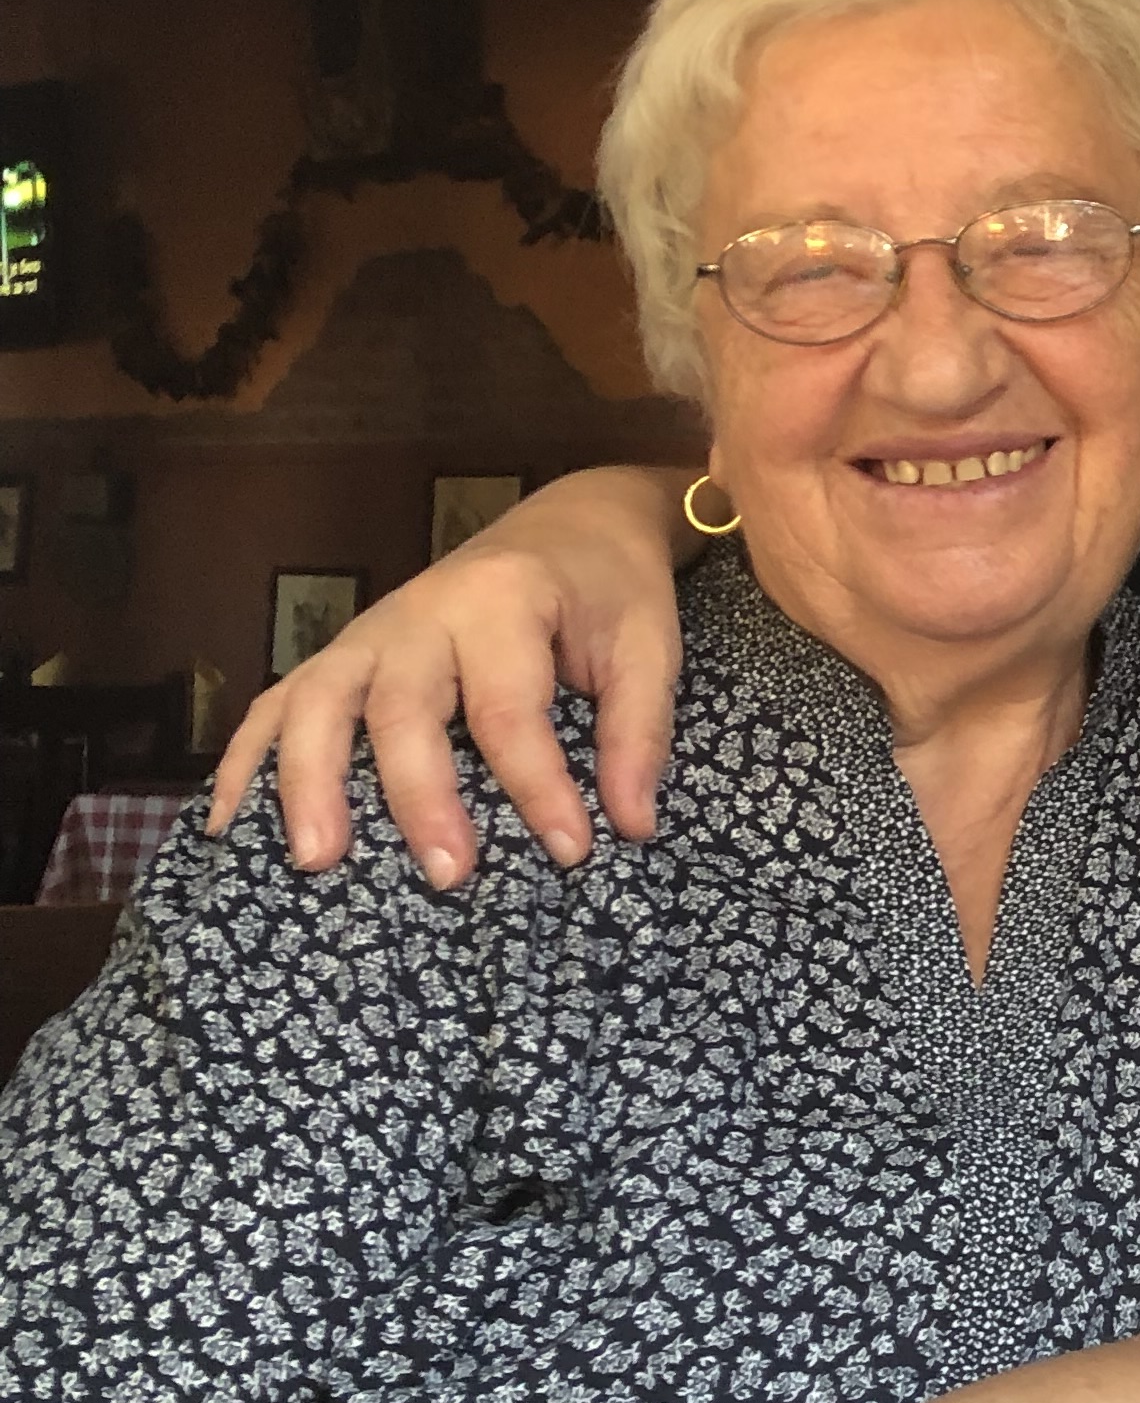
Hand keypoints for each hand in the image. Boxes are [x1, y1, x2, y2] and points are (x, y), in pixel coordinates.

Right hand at [207, 466, 697, 884]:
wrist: (569, 525)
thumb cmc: (609, 592)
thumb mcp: (648, 646)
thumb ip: (638, 732)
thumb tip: (631, 825)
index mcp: (502, 601)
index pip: (510, 708)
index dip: (538, 786)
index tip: (572, 851)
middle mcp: (421, 612)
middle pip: (401, 708)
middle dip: (420, 798)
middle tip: (450, 876)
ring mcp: (369, 631)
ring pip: (316, 702)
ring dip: (308, 782)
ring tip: (316, 861)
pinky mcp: (342, 654)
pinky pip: (278, 704)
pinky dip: (247, 760)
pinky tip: (228, 825)